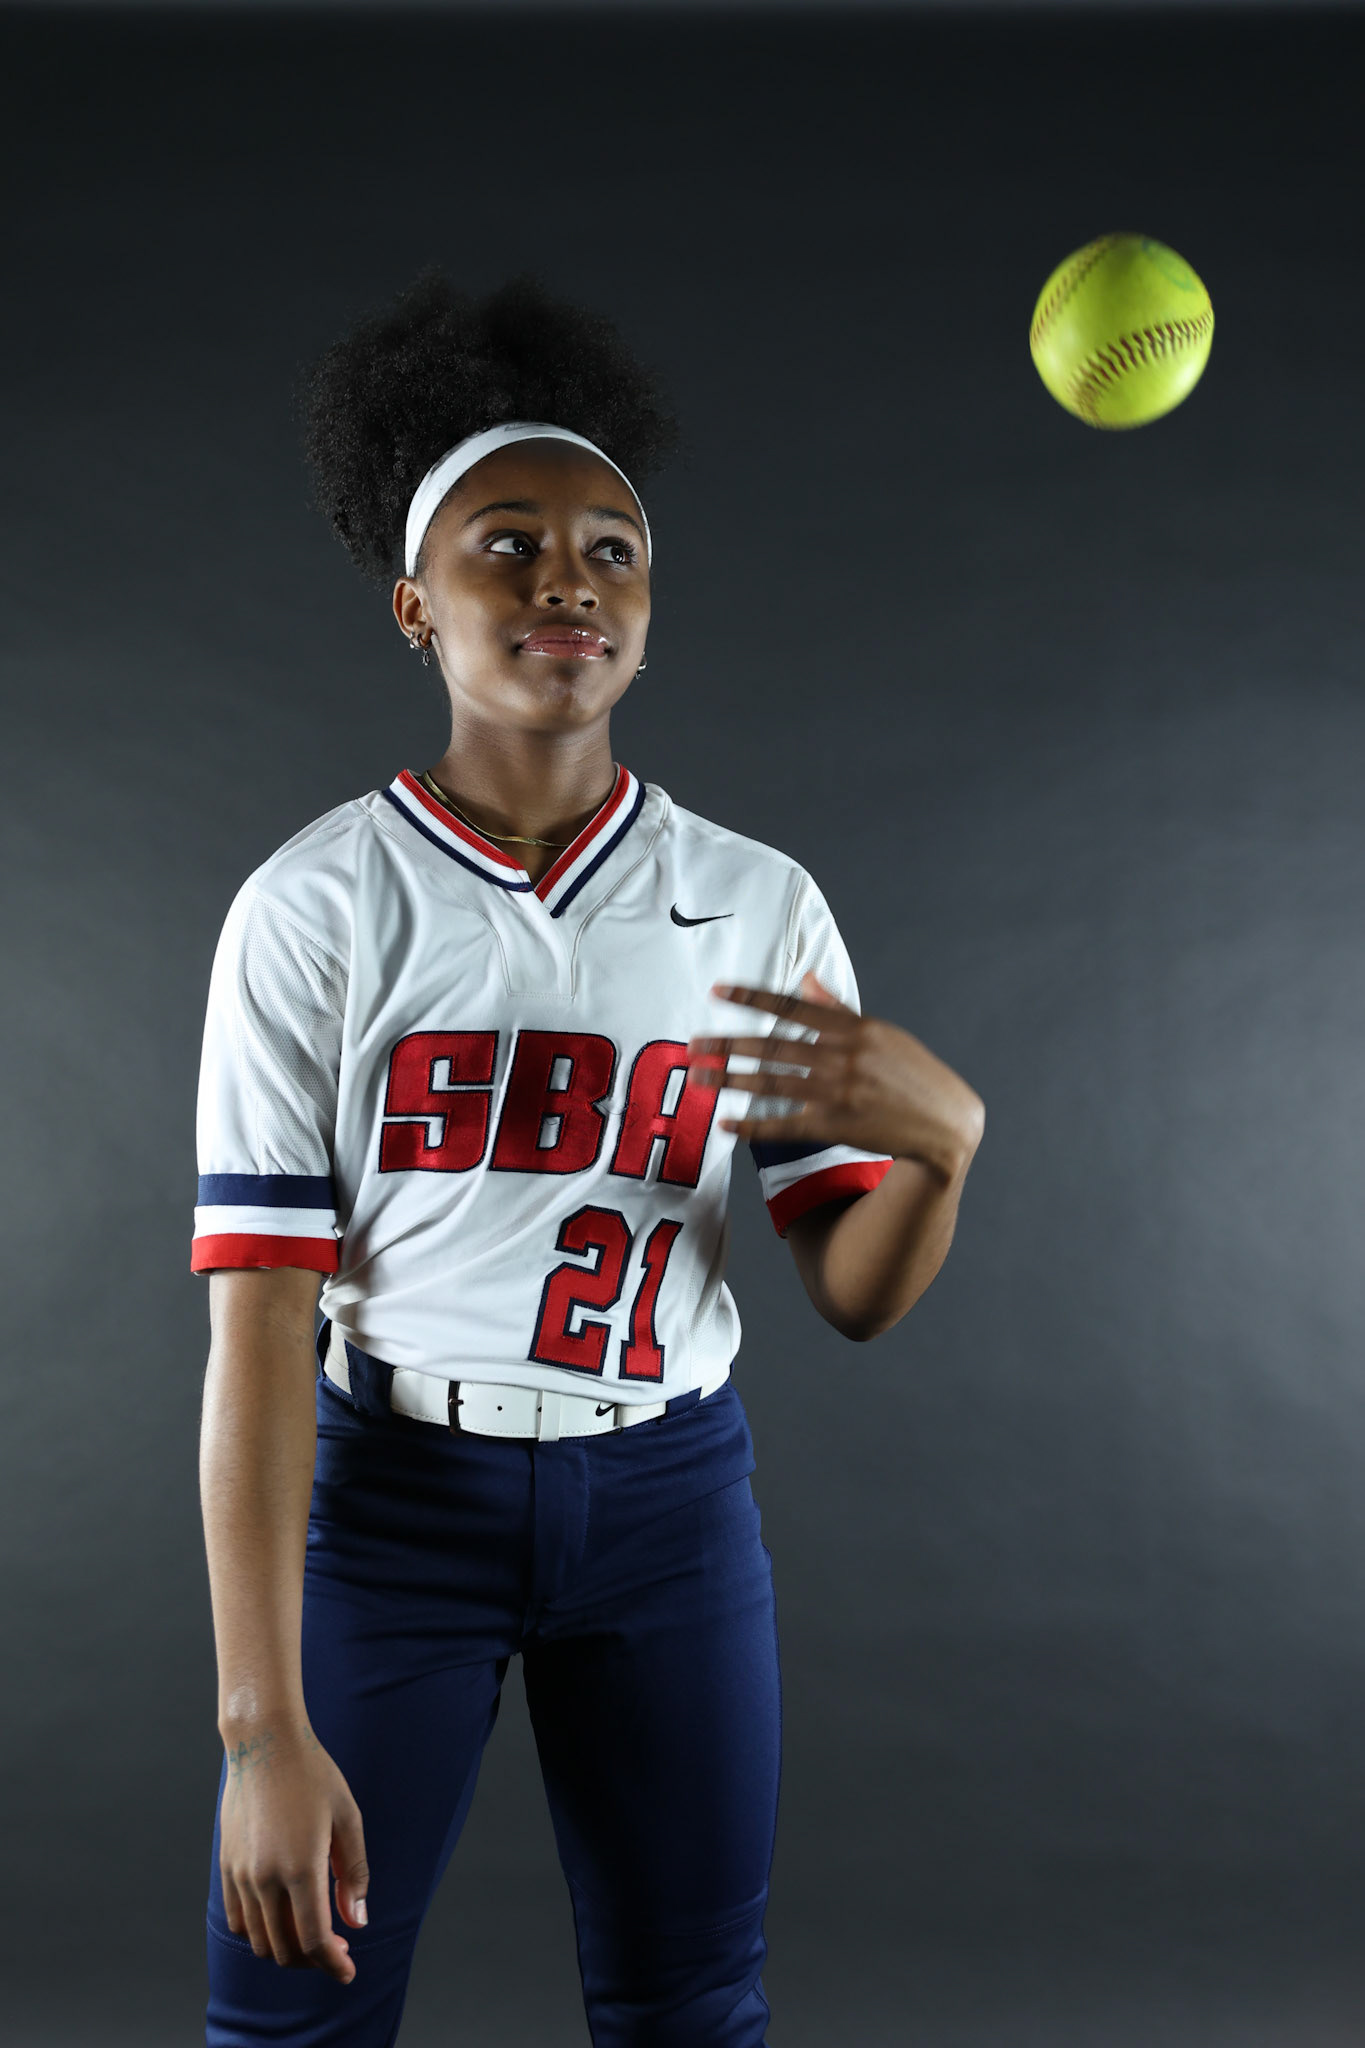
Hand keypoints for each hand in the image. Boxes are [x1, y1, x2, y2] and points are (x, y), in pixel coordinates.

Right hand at [219, 1719, 368, 1982]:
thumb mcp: (347, 1818)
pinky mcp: (226, 1866)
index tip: (348, 1971)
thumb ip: (354, 1873)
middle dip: (313, 1959)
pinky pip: (238, 1919)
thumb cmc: (314, 1776)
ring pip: (259, 1940)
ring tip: (311, 1933)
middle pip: (285, 1948)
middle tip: (337, 1948)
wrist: (264, 1743)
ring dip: (286, 1949)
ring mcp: (240, 1874)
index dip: (332, 1963)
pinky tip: (282, 1916)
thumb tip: (357, 1921)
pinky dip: (259, 1931)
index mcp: (300, 1866)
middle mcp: (264, 1878)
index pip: (313, 1939)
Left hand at [688, 973, 984, 1182]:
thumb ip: (837, 1009)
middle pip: (774, 1046)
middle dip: (729, 1044)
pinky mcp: (838, 1126)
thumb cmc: (911, 1073)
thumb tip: (803, 979)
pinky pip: (785, 1125)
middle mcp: (844, 1057)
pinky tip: (727, 1124)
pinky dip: (754, 1126)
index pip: (792, 1007)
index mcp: (854, 1028)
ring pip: (772, 1083)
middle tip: (694, 1043)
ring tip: (698, 1077)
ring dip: (731, 1080)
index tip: (718, 991)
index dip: (752, 998)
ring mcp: (840, 1092)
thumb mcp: (881, 1033)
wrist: (945, 1123)